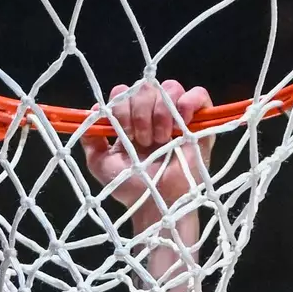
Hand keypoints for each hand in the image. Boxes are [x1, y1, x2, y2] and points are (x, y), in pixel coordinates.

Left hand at [81, 80, 214, 227]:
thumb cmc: (129, 187)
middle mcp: (154, 113)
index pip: (124, 92)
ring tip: (160, 139)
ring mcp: (178, 117)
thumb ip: (91, 140)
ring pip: (170, 87)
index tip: (124, 133)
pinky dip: (189, 101)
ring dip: (161, 112)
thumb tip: (93, 111)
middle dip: (139, 112)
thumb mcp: (100, 164)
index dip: (121, 107)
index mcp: (132, 120)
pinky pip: (198, 94)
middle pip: (146, 86)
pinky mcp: (202, 123)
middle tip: (143, 140)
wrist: (153, 205)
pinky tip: (180, 122)